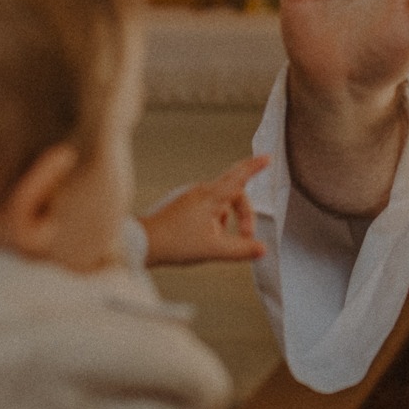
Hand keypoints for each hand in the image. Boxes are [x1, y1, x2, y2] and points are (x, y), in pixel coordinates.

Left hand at [141, 155, 268, 266]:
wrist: (142, 243)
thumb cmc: (173, 242)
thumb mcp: (214, 249)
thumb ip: (241, 249)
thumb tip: (261, 249)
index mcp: (211, 196)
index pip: (239, 176)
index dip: (255, 167)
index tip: (267, 159)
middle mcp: (201, 192)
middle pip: (234, 194)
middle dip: (244, 214)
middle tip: (246, 234)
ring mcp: (191, 198)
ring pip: (221, 203)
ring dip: (228, 220)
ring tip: (221, 240)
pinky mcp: (183, 206)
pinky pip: (208, 209)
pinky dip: (215, 222)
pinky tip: (206, 239)